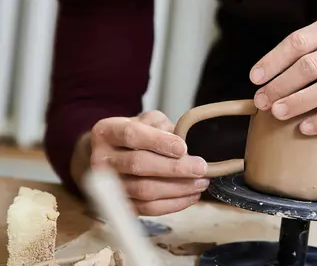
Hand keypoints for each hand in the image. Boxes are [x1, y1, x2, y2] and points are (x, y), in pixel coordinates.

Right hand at [89, 111, 208, 215]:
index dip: (159, 142)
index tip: (183, 148)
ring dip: (178, 188)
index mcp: (107, 131)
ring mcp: (106, 186)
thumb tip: (186, 142)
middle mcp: (101, 159)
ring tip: (201, 182)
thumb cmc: (134, 136)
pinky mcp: (119, 204)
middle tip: (200, 168)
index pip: (132, 135)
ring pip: (144, 190)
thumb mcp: (147, 121)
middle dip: (174, 168)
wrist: (110, 157)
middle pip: (138, 164)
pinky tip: (190, 196)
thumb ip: (164, 128)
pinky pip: (147, 209)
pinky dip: (173, 204)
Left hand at [249, 11, 316, 134]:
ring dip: (299, 101)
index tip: (255, 78)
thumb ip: (311, 45)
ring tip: (277, 113)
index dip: (273, 60)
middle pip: (310, 65)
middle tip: (261, 101)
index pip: (299, 41)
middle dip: (281, 84)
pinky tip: (305, 127)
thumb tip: (267, 74)